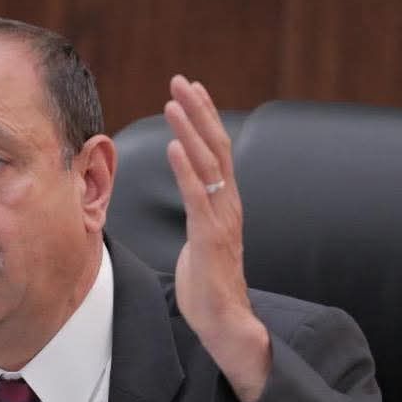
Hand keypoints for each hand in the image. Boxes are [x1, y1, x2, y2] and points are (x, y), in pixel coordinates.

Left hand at [164, 75, 270, 401]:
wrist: (224, 321)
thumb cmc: (208, 286)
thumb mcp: (199, 242)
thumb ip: (197, 219)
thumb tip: (189, 207)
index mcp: (224, 204)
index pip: (216, 152)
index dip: (204, 120)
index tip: (190, 92)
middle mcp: (227, 204)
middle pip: (215, 146)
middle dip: (198, 111)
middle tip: (181, 80)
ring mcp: (220, 219)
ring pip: (208, 164)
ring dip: (190, 129)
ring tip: (174, 100)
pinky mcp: (209, 237)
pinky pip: (197, 196)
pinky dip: (185, 169)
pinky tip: (174, 145)